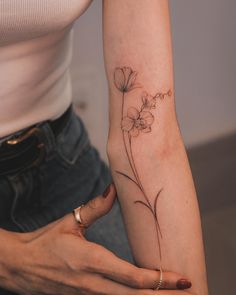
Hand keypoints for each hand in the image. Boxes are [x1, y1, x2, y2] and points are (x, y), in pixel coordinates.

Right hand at [2, 183, 193, 294]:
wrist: (20, 265)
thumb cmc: (45, 242)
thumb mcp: (70, 222)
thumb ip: (95, 207)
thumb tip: (114, 189)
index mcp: (91, 262)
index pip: (133, 277)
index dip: (160, 279)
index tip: (181, 278)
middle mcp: (92, 284)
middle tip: (188, 289)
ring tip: (173, 294)